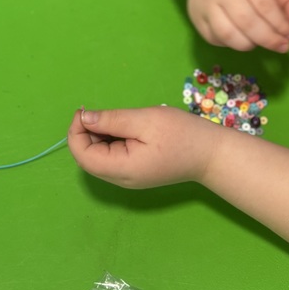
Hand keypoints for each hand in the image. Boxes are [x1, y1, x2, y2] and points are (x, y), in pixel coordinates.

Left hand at [67, 107, 221, 187]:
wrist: (212, 154)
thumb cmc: (182, 134)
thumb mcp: (145, 120)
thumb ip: (112, 120)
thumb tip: (84, 118)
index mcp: (121, 169)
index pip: (83, 155)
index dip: (76, 132)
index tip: (85, 110)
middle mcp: (121, 179)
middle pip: (88, 159)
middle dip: (86, 134)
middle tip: (98, 111)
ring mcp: (129, 178)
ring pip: (99, 158)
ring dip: (98, 137)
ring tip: (115, 119)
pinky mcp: (136, 172)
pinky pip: (113, 158)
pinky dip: (110, 142)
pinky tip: (123, 128)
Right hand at [185, 0, 288, 52]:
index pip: (264, 5)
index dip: (280, 24)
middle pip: (247, 23)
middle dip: (269, 39)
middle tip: (283, 46)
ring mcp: (204, 4)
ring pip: (229, 35)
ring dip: (251, 45)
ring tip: (263, 42)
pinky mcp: (195, 17)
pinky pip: (216, 39)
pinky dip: (233, 44)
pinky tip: (244, 38)